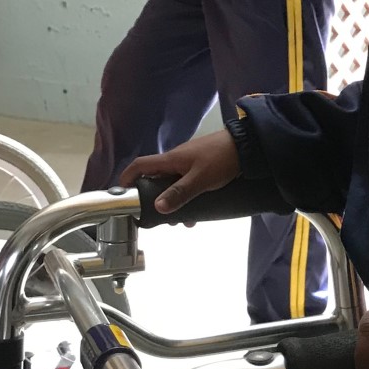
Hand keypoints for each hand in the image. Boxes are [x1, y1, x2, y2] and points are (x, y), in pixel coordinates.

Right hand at [119, 130, 239, 216]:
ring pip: (172, 185)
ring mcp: (188, 164)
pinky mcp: (201, 168)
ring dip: (173, 202)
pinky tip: (196, 214)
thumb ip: (179, 193)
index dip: (127, 178)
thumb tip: (158, 207)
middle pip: (155, 180)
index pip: (140, 166)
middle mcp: (176, 161)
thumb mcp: (199, 180)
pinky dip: (187, 199)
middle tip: (159, 219)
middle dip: (154, 199)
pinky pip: (186, 185)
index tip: (122, 194)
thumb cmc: (221, 159)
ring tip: (181, 221)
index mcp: (170, 160)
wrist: (247, 146)